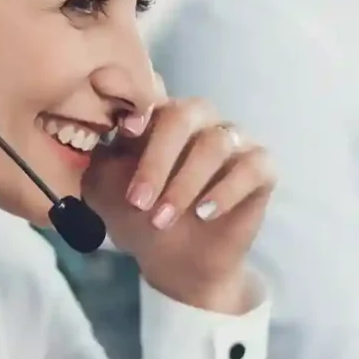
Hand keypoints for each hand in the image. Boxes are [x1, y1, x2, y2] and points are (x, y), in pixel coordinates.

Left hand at [85, 97, 273, 313]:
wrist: (178, 261)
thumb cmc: (140, 218)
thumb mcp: (105, 191)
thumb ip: (98, 157)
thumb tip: (96, 129)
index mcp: (161, 115)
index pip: (153, 96)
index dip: (141, 111)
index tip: (127, 133)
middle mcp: (200, 120)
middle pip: (184, 115)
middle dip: (157, 160)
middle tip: (139, 203)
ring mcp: (233, 141)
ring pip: (215, 143)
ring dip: (185, 184)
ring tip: (163, 219)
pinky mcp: (261, 167)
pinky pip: (253, 166)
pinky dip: (227, 190)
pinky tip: (205, 214)